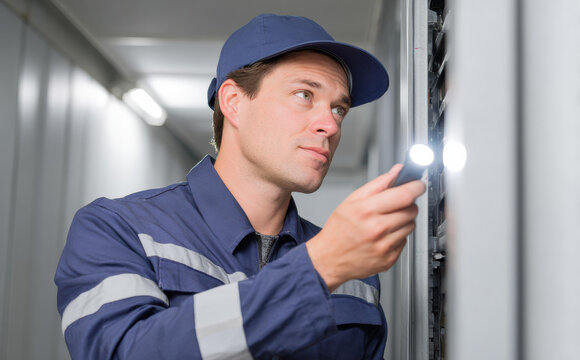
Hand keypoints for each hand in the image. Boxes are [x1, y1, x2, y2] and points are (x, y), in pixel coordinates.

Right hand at [305, 164, 425, 291]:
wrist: (329, 259)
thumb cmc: (338, 230)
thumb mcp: (351, 201)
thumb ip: (377, 184)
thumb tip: (396, 172)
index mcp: (367, 211)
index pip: (404, 195)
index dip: (416, 187)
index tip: (418, 185)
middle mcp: (377, 229)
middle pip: (411, 210)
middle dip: (408, 204)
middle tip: (395, 205)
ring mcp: (384, 246)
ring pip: (411, 225)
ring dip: (403, 220)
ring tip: (386, 221)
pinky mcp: (389, 259)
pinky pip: (405, 241)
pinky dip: (398, 236)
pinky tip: (383, 236)